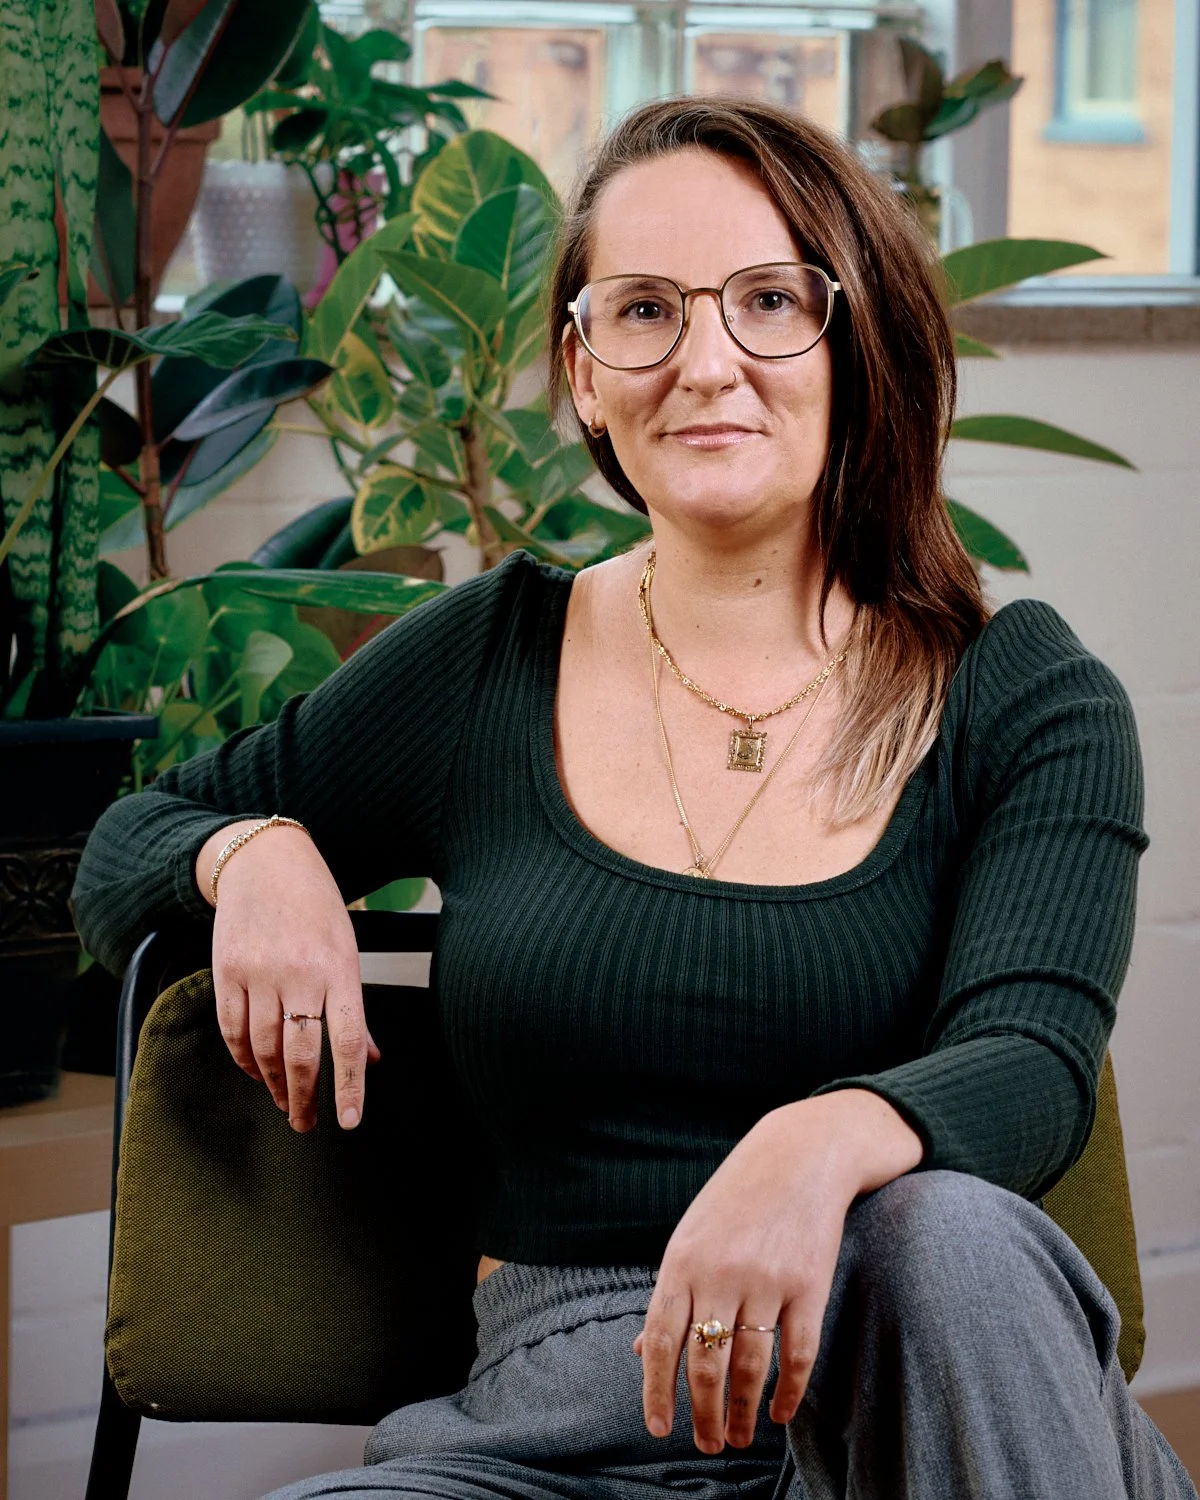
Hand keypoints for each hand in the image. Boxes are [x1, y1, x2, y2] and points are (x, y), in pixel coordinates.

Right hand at [199, 822, 379, 1131]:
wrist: (265, 861)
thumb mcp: (346, 948)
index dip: (348, 1085)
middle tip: (307, 1124)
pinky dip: (243, 1057)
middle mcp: (298, 971)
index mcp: (339, 966)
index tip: (347, 1122)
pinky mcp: (225, 970)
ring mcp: (258, 971)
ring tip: (284, 1101)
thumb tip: (370, 1059)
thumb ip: (353, 1006)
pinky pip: (232, 1029)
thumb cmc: (316, 906)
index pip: (347, 1039)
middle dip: (304, 1097)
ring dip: (273, 1083)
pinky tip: (255, 1071)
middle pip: (300, 1053)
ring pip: (263, 1047)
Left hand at [633, 1090, 922, 1452]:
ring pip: (750, 1367)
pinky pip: (797, 1354)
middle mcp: (722, 1274)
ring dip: (741, 1412)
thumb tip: (641, 1349)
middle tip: (706, 1445)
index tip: (659, 1427)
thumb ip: (671, 1293)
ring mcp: (767, 1281)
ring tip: (736, 1438)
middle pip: (705, 1364)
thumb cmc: (736, 1198)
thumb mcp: (692, 1235)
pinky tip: (778, 1413)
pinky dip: (789, 1392)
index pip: (661, 1339)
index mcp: (683, 1261)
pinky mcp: (809, 1286)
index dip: (657, 1389)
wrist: (800, 1154)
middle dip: (703, 1414)